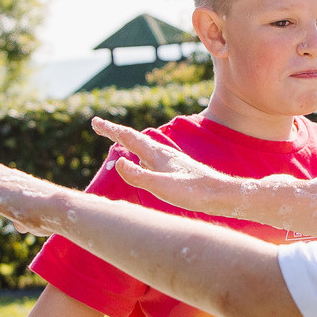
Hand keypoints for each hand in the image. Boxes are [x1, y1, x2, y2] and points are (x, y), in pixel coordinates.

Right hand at [91, 117, 240, 215]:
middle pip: (134, 138)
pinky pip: (151, 156)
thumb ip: (140, 176)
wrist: (222, 194)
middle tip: (99, 125)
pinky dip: (140, 153)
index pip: (129, 138)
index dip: (111, 130)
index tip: (94, 121)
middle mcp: (163, 154)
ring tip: (117, 138)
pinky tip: (143, 161)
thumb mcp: (163, 187)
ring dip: (128, 141)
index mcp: (158, 155)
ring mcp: (171, 161)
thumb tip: (118, 162)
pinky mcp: (177, 169)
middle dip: (116, 132)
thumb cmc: (194, 193)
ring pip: (144, 146)